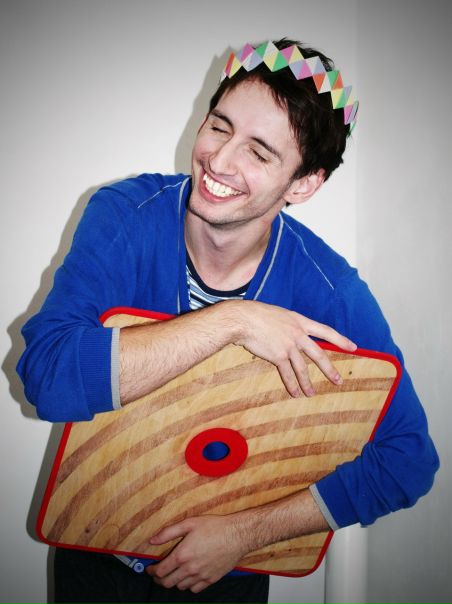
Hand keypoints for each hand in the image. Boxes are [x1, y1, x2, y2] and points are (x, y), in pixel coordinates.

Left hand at [146, 515, 248, 592]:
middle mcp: (190, 569)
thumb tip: (152, 540)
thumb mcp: (189, 523)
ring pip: (181, 587)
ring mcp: (201, 576)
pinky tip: (189, 577)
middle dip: (159, 580)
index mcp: (182, 555)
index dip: (152, 571)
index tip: (150, 569)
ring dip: (174, 582)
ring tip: (174, 574)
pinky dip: (189, 585)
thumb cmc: (214, 526)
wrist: (237, 535)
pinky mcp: (211, 580)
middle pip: (168, 583)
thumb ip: (168, 533)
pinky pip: (195, 589)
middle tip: (158, 575)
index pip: (161, 571)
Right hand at [232, 301, 356, 397]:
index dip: (341, 340)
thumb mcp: (280, 314)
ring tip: (312, 394)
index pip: (326, 331)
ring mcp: (289, 346)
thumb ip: (288, 324)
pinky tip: (295, 393)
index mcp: (300, 321)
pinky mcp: (278, 356)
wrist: (244, 319)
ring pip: (303, 368)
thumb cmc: (257, 314)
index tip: (353, 347)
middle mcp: (298, 334)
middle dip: (330, 369)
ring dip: (308, 383)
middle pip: (319, 354)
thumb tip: (291, 333)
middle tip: (338, 381)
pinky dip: (292, 384)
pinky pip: (287, 373)